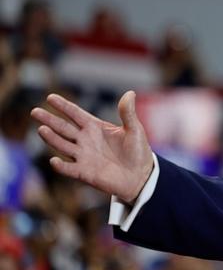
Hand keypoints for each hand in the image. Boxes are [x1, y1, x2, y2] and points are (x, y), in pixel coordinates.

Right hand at [31, 91, 153, 201]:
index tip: (50, 97)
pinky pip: (69, 169)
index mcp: (95, 127)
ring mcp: (83, 156)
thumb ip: (128, 113)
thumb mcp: (135, 130)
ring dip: (52, 139)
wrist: (141, 176)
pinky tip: (54, 160)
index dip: (64, 106)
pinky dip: (61, 166)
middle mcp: (85, 140)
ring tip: (42, 130)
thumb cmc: (138, 151)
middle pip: (63, 128)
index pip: (75, 114)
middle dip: (49, 120)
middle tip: (35, 111)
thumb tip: (130, 93)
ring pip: (62, 145)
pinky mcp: (84, 172)